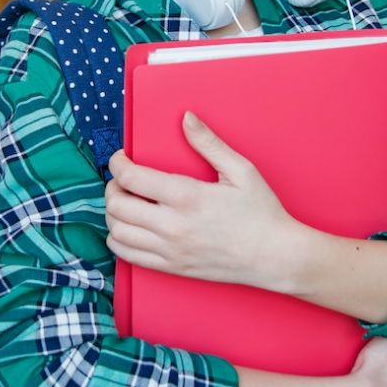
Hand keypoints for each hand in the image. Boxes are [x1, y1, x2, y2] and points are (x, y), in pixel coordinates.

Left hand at [104, 111, 297, 289]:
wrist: (274, 257)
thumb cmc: (261, 212)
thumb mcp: (241, 170)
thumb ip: (209, 143)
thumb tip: (186, 117)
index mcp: (187, 196)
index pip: (131, 178)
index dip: (117, 163)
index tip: (121, 158)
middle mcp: (173, 225)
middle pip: (117, 205)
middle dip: (112, 186)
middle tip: (122, 179)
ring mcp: (170, 250)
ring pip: (117, 231)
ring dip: (113, 213)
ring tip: (126, 202)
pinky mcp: (171, 268)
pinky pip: (127, 255)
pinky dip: (118, 239)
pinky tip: (130, 227)